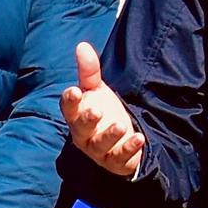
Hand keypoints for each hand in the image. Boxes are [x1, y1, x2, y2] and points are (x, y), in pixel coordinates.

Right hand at [61, 41, 145, 179]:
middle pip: (81, 129)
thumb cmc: (103, 111)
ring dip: (109, 136)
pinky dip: (129, 149)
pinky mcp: (115, 161)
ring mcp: (98, 150)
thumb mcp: (97, 90)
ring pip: (100, 146)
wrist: (119, 140)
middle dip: (87, 121)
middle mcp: (83, 135)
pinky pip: (120, 158)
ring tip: (120, 125)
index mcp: (76, 116)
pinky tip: (139, 138)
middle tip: (96, 111)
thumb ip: (89, 71)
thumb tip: (82, 45)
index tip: (74, 91)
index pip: (68, 108)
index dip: (70, 101)